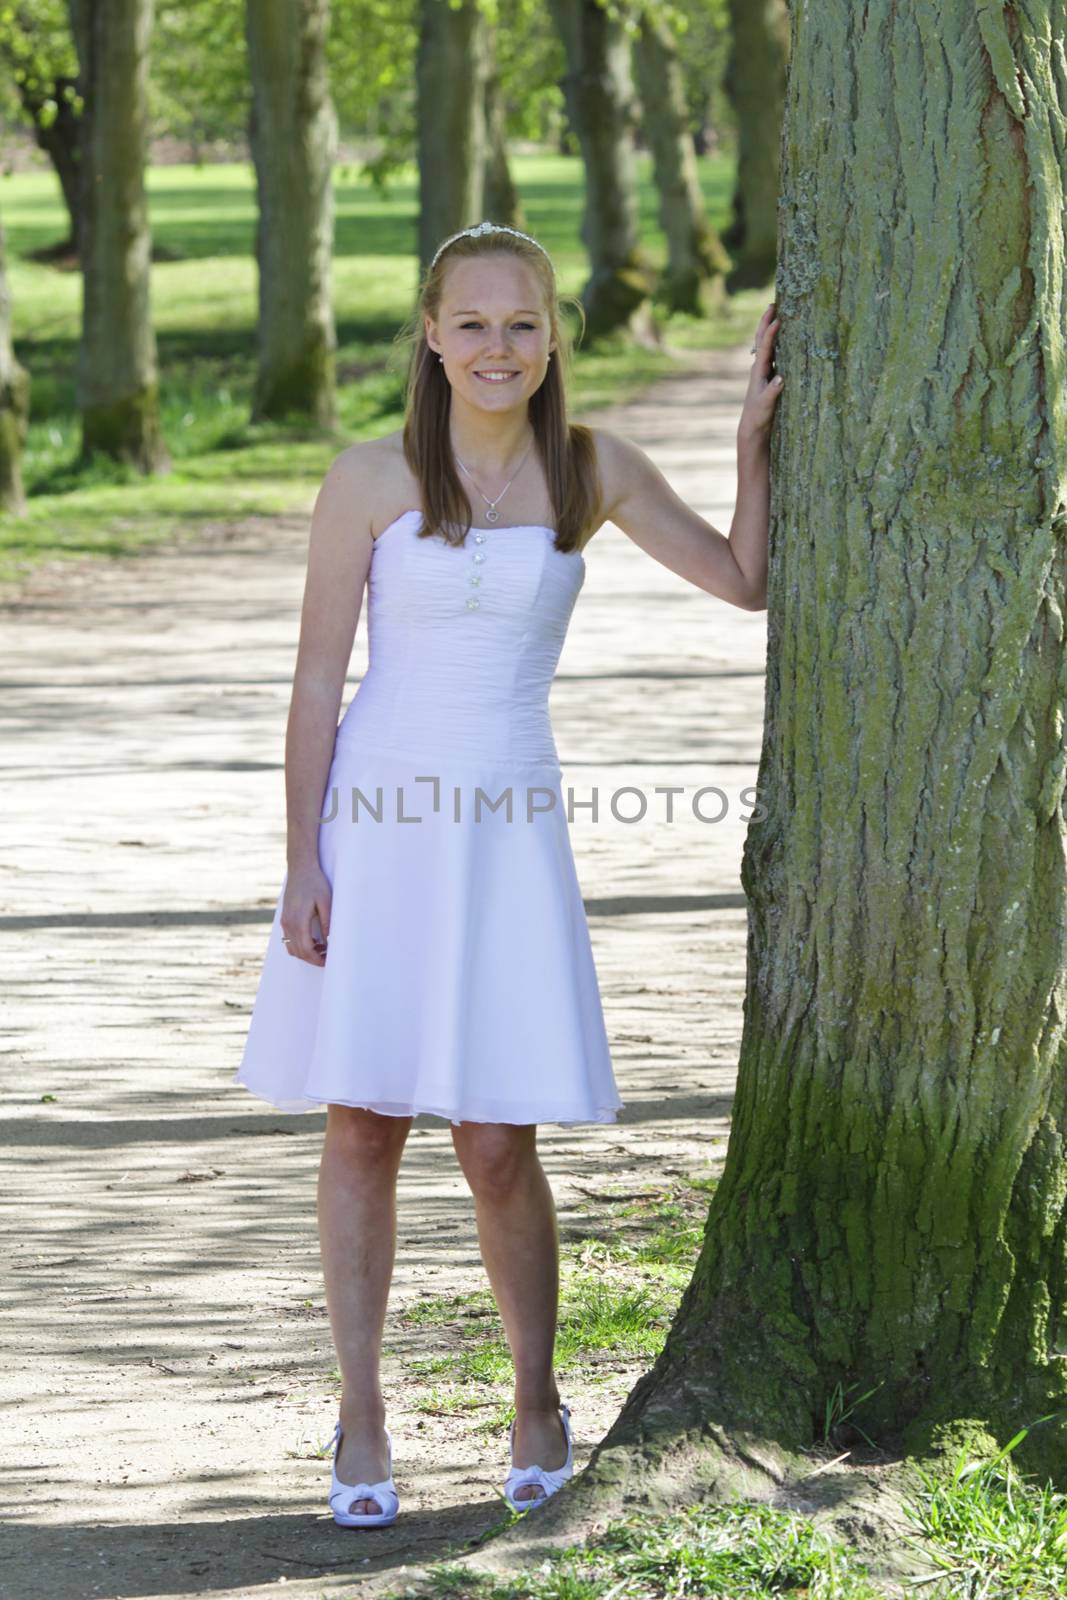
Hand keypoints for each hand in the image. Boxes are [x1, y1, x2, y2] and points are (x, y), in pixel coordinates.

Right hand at [281, 863, 330, 964]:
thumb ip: (327, 922)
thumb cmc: (315, 883)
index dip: (317, 959)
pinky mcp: (284, 919)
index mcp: (298, 921)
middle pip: (298, 952)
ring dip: (305, 953)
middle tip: (328, 957)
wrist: (300, 869)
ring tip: (322, 949)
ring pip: (292, 948)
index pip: (306, 949)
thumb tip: (330, 941)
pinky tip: (313, 941)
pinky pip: (288, 939)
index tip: (328, 961)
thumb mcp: (326, 901)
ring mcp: (284, 921)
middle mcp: (288, 923)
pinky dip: (299, 945)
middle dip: (313, 959)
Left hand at [738, 302, 782, 445]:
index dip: (771, 333)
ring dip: (770, 327)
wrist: (753, 427)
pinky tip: (784, 335)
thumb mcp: (765, 406)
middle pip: (761, 339)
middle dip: (766, 321)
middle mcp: (759, 368)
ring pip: (766, 344)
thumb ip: (772, 392)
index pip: (764, 347)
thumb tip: (781, 378)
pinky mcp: (769, 375)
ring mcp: (764, 370)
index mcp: (758, 372)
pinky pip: (773, 352)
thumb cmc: (758, 417)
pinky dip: (776, 340)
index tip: (778, 318)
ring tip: (777, 312)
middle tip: (773, 303)